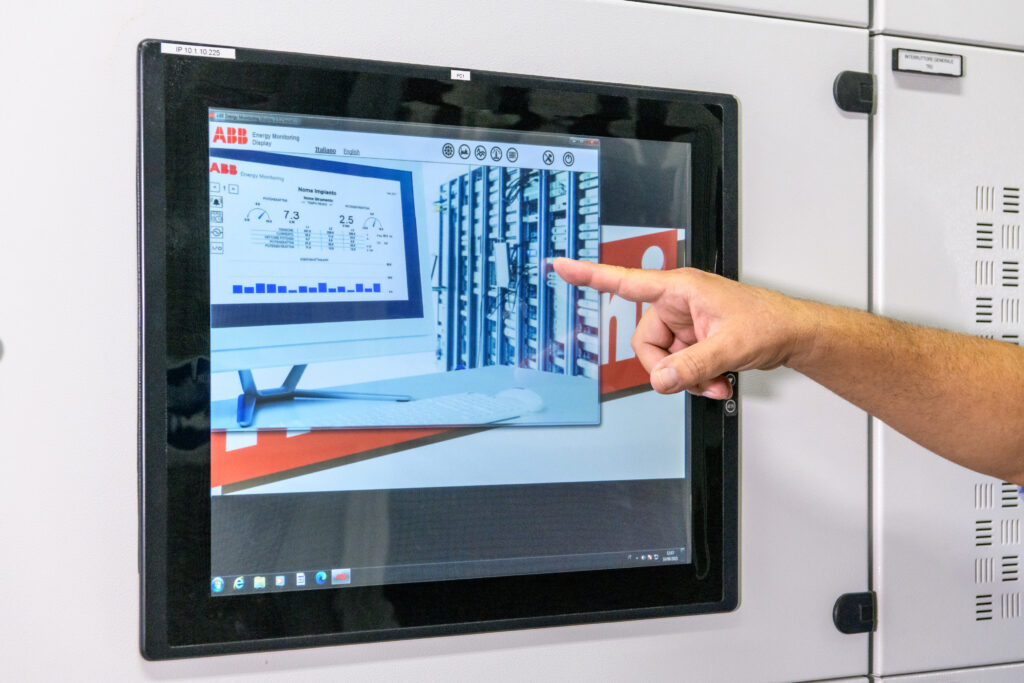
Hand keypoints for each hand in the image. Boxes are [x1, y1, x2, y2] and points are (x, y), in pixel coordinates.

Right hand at [552, 258, 813, 398]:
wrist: (793, 335)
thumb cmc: (769, 322)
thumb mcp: (728, 347)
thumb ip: (691, 367)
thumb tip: (659, 381)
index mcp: (680, 288)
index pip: (625, 281)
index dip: (590, 275)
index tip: (561, 266)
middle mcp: (678, 304)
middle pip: (644, 342)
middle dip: (668, 367)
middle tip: (694, 378)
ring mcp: (685, 324)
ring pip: (662, 359)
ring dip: (686, 377)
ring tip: (715, 381)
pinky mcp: (693, 340)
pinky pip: (677, 365)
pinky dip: (695, 379)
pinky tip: (717, 382)